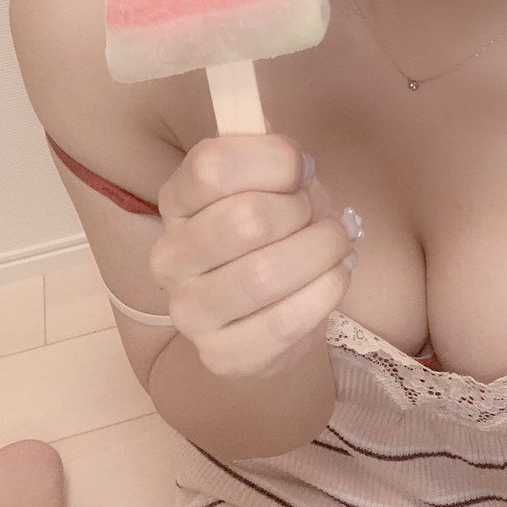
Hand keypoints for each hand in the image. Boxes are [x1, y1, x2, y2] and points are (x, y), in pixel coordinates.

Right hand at [149, 134, 359, 378]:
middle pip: (247, 219)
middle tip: (319, 215)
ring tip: (336, 245)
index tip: (300, 168)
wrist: (272, 310)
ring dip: (322, 252)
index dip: (275, 160)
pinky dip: (325, 293)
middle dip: (305, 211)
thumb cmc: (278, 229)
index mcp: (177, 198)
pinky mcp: (222, 356)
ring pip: (267, 273)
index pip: (213, 164)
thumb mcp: (273, 179)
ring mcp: (190, 311)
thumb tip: (285, 150)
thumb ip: (273, 153)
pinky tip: (334, 278)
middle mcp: (170, 256)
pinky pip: (285, 323)